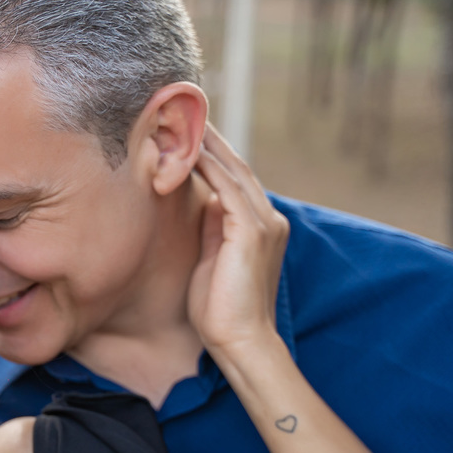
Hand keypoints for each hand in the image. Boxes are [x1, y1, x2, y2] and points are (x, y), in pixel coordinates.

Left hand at [187, 123, 288, 361]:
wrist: (240, 342)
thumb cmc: (220, 310)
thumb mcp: (213, 259)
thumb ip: (214, 228)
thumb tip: (205, 200)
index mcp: (260, 224)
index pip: (235, 177)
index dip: (213, 151)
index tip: (188, 130)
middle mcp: (268, 218)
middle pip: (236, 165)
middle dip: (211, 137)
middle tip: (184, 110)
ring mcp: (264, 223)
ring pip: (233, 171)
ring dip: (209, 144)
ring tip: (184, 120)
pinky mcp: (251, 233)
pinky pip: (228, 190)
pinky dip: (209, 169)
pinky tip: (188, 152)